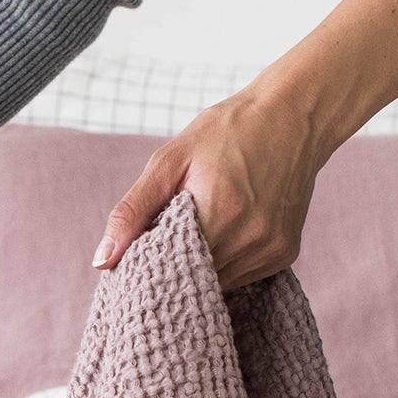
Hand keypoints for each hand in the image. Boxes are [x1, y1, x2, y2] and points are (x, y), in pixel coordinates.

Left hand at [93, 81, 330, 289]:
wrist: (294, 115)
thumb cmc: (228, 130)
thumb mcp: (171, 160)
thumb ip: (133, 211)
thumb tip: (102, 261)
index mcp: (219, 215)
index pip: (167, 270)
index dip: (149, 266)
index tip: (138, 255)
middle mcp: (250, 240)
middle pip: (193, 280)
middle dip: (173, 267)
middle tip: (166, 239)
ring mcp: (271, 250)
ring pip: (217, 283)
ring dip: (200, 267)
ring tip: (201, 229)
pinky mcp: (285, 254)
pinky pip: (242, 275)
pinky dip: (226, 261)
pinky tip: (226, 232)